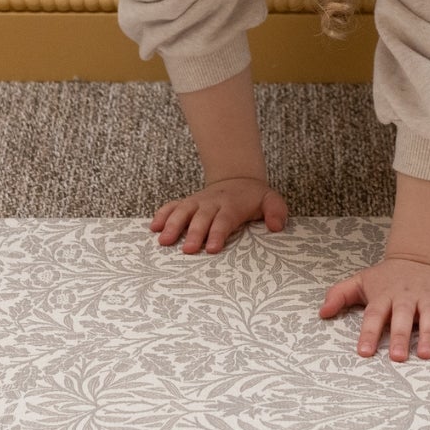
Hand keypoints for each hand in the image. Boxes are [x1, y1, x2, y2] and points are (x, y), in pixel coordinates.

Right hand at [150, 175, 287, 253]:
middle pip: (201, 218)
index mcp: (232, 205)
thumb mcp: (271, 200)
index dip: (217, 233)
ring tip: (163, 241)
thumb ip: (276, 211)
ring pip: (182, 211)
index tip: (211, 248)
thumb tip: (276, 226)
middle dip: (193, 234)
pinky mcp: (187, 203)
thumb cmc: (254, 197)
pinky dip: (162, 215)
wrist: (237, 179)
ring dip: (172, 225)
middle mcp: (212, 203)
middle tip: (186, 250)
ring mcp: (197, 202)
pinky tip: (153, 228)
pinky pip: (172, 206)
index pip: (224, 220)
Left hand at [319, 255, 429, 360]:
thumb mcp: (362, 280)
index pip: (375, 315)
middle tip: (397, 357)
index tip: (364, 352)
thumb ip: (340, 294)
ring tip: (425, 354)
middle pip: (403, 317)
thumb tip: (321, 312)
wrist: (421, 255)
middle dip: (400, 337)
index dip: (369, 333)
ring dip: (429, 336)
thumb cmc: (388, 276)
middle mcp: (407, 297)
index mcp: (385, 295)